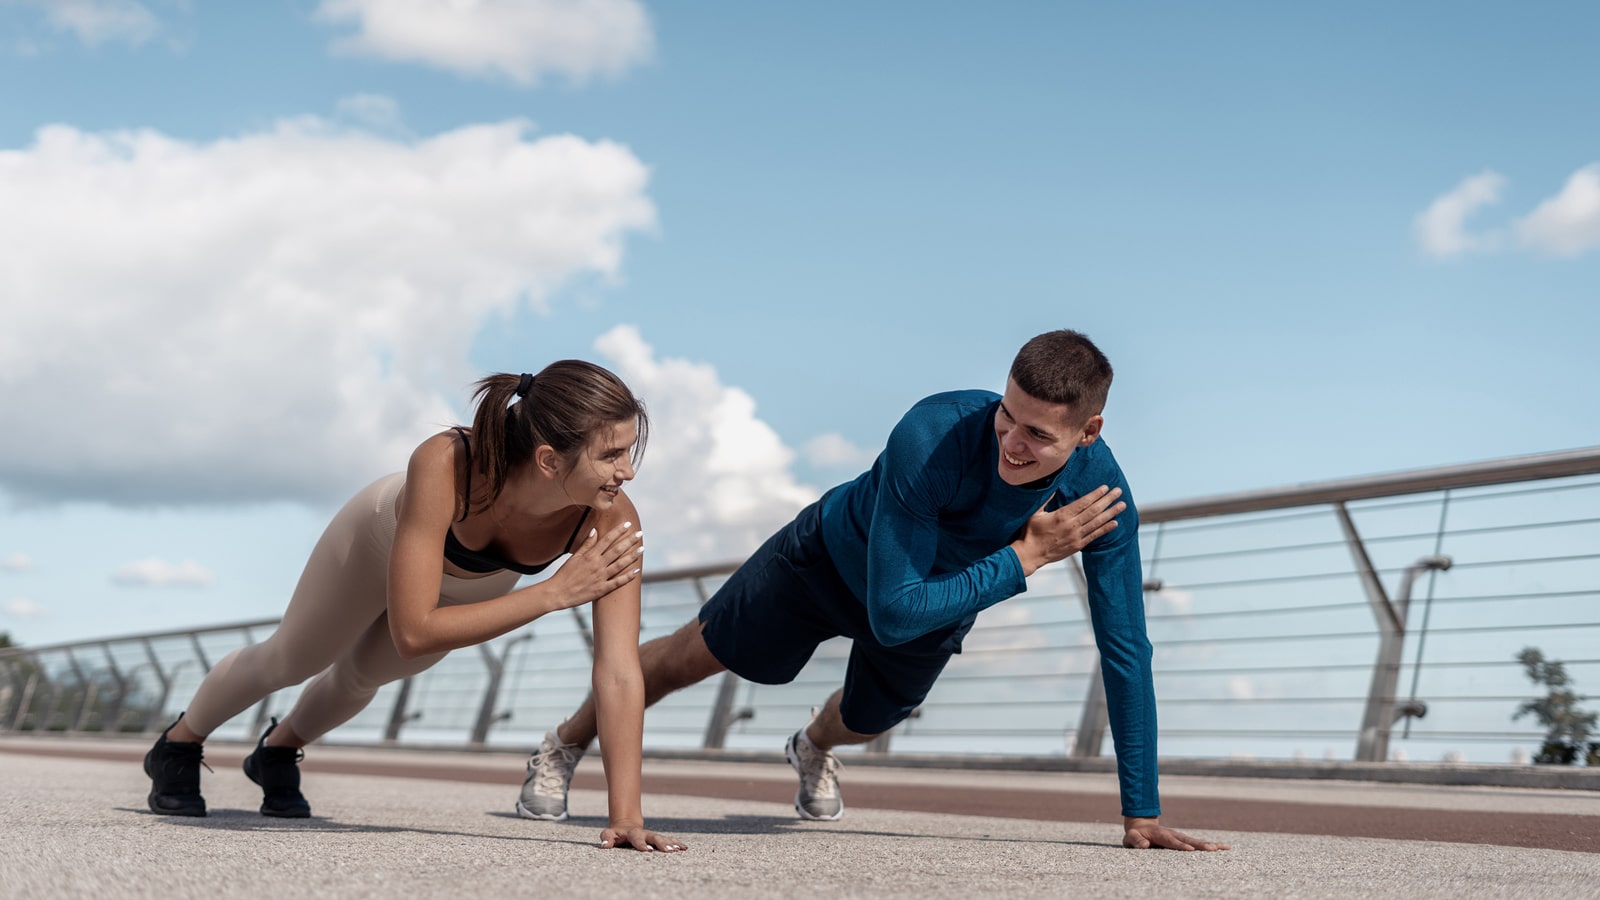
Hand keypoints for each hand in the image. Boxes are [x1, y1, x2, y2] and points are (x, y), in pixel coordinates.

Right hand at [548, 521, 643, 609]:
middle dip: (629, 541)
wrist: (557, 593)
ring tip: (642, 549)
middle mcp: (597, 565)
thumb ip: (586, 544)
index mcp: (590, 555)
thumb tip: (595, 530)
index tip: (628, 524)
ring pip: (620, 564)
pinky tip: (636, 571)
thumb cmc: (565, 574)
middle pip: (616, 550)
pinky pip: (617, 582)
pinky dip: (627, 577)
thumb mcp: (574, 556)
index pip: (607, 539)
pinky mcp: (601, 589)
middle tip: (640, 533)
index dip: (618, 531)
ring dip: (632, 556)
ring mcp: (600, 577)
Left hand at [599, 825, 687, 851]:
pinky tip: (684, 848)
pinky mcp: (657, 838)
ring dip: (670, 844)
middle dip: (661, 844)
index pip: (637, 838)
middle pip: (654, 837)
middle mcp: (644, 833)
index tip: (648, 850)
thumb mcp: (608, 833)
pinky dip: (676, 843)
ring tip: (678, 849)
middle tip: (669, 851)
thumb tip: (605, 846)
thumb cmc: (616, 833)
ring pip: (663, 838)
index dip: (642, 844)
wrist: (626, 824)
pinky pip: (668, 840)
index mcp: (632, 833)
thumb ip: (606, 838)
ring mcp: (652, 835)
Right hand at [1010, 486, 1124, 574]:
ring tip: (1122, 505)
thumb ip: (1045, 500)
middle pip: (1094, 510)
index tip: (1105, 487)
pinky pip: (1094, 536)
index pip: (1083, 502)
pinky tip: (1115, 523)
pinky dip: (1105, 529)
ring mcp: (1076, 536)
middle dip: (1108, 499)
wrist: (1030, 554)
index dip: (1096, 494)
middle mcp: (1071, 525)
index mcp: (1062, 515)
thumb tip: (1054, 488)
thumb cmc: (1030, 533)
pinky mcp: (1077, 545)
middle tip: (1119, 491)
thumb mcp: (1035, 513)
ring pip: (1097, 522)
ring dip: (1111, 512)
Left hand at [1122, 816, 1229, 850]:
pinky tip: (1223, 848)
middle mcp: (1174, 835)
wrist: (1141, 826)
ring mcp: (1180, 837)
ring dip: (1209, 844)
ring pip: (1196, 841)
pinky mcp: (1184, 840)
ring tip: (1223, 847)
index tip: (1191, 849)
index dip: (1181, 845)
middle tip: (1212, 849)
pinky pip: (1198, 843)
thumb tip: (1144, 845)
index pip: (1172, 841)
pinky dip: (1211, 845)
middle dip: (1200, 845)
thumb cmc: (1135, 835)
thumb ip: (1136, 841)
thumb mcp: (1130, 837)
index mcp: (1161, 835)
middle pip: (1189, 840)